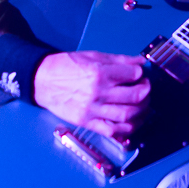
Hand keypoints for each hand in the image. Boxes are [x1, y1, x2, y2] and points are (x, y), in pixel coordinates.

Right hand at [34, 51, 150, 138]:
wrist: (42, 81)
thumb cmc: (66, 67)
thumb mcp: (93, 56)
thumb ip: (119, 60)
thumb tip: (140, 62)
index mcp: (100, 73)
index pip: (133, 74)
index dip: (141, 74)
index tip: (140, 74)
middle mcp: (98, 92)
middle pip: (135, 96)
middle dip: (146, 92)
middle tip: (145, 89)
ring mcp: (93, 110)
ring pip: (127, 115)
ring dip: (142, 111)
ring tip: (143, 106)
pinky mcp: (87, 122)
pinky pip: (112, 130)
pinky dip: (127, 129)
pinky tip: (132, 122)